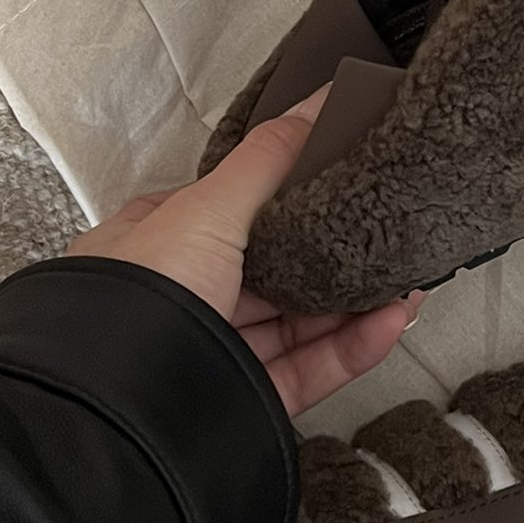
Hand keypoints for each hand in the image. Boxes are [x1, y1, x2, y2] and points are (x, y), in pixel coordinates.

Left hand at [67, 86, 418, 417]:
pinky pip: (305, 371)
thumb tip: (317, 103)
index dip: (286, 195)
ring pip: (294, 324)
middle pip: (270, 270)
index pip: (229, 209)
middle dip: (330, 254)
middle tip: (385, 234)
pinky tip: (388, 324)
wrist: (118, 419)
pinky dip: (350, 349)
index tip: (338, 184)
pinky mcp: (240, 406)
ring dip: (352, 302)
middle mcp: (177, 301)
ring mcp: (208, 357)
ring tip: (405, 280)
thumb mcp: (207, 210)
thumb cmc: (132, 304)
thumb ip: (268, 159)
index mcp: (153, 246)